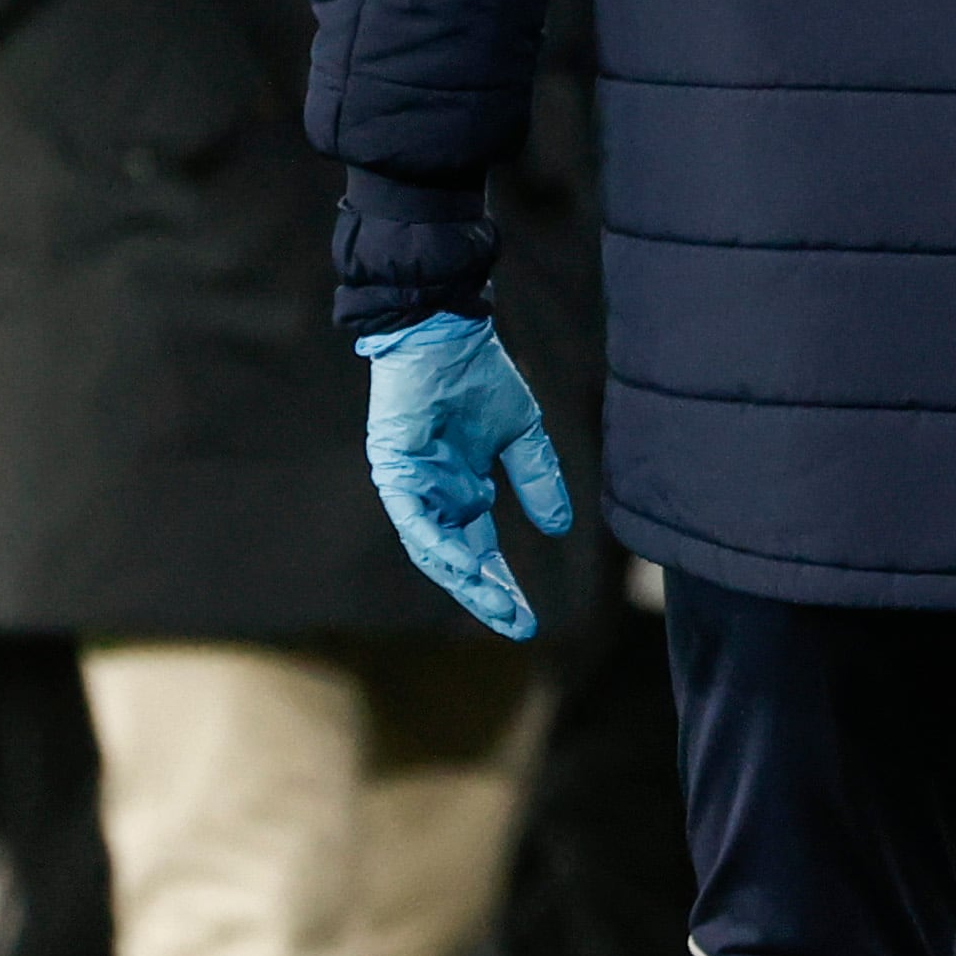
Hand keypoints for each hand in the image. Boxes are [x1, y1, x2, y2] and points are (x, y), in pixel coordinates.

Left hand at [360, 310, 571, 640]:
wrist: (446, 333)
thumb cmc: (479, 376)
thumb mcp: (521, 434)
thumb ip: (537, 480)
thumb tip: (559, 529)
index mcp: (463, 491)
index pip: (481, 551)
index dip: (502, 585)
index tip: (528, 620)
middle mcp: (436, 497)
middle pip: (457, 560)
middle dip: (483, 594)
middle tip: (514, 623)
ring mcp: (412, 486)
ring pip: (432, 548)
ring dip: (462, 577)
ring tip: (493, 602)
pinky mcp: (395, 469)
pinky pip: (414, 518)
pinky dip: (438, 543)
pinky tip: (463, 565)